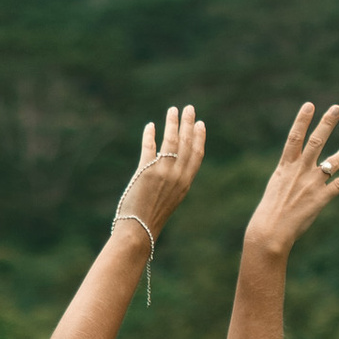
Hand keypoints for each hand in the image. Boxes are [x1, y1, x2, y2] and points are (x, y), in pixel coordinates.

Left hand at [115, 102, 207, 243]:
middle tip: (189, 108)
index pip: (197, 155)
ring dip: (172, 123)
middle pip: (186, 144)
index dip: (199, 138)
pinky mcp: (145, 172)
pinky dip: (150, 135)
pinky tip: (151, 126)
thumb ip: (173, 179)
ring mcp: (162, 173)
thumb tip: (170, 162)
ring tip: (172, 110)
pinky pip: (149, 148)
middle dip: (188, 124)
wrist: (138, 230)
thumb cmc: (152, 216)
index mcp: (185, 183)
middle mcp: (177, 176)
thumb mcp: (170, 197)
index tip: (200, 123)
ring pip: (171, 142)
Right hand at [245, 102, 338, 254]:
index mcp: (285, 166)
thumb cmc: (270, 210)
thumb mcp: (277, 185)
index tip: (309, 104)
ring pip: (331, 162)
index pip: (294, 137)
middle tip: (337, 107)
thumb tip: (298, 165)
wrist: (270, 231)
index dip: (302, 120)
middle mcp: (299, 171)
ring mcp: (311, 184)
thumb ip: (290, 173)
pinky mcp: (320, 199)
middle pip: (316, 141)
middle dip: (327, 123)